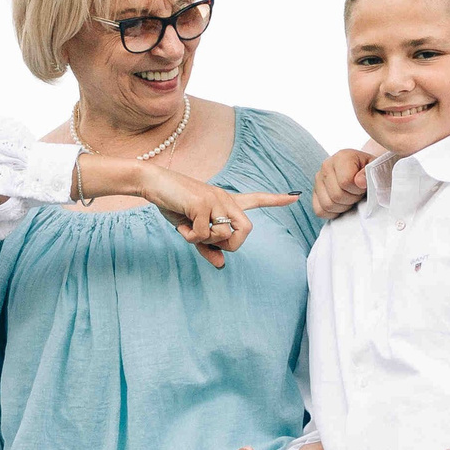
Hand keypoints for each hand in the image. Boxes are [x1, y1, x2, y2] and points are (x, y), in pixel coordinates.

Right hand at [134, 166, 298, 267]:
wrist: (155, 184)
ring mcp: (215, 200)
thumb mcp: (192, 230)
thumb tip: (222, 265)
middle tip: (208, 241)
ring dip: (204, 240)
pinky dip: (190, 236)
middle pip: (246, 231)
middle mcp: (225, 199)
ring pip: (224, 235)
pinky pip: (203, 233)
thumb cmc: (175, 206)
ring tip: (189, 227)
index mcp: (226, 202)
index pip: (256, 199)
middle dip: (230, 244)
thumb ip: (208, 248)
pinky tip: (182, 223)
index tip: (295, 197)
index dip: (276, 200)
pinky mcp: (203, 203)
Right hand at [310, 148, 373, 217]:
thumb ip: (370, 174)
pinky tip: (342, 204)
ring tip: (351, 197)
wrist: (365, 171)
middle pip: (336, 195)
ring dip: (343, 207)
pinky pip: (320, 211)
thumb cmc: (372, 171)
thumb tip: (359, 182)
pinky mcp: (315, 192)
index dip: (358, 190)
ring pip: (327, 205)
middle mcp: (326, 165)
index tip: (363, 186)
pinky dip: (333, 213)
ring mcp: (318, 179)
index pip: (345, 182)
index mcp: (342, 157)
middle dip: (352, 199)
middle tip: (358, 194)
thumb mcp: (376, 169)